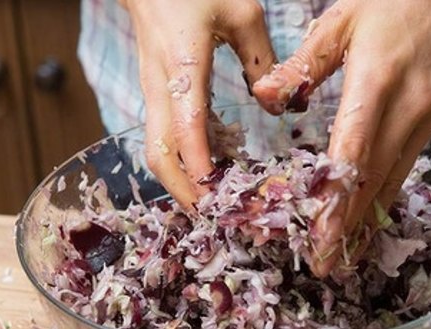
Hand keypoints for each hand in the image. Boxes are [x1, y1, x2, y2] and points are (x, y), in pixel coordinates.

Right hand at [120, 0, 276, 207]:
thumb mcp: (242, 13)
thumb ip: (262, 61)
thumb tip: (276, 108)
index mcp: (183, 64)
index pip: (186, 125)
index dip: (199, 164)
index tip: (216, 195)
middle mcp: (161, 86)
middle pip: (159, 151)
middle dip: (182, 189)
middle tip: (213, 214)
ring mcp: (154, 94)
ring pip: (157, 150)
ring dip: (180, 182)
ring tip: (212, 203)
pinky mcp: (156, 96)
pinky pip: (164, 137)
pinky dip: (182, 163)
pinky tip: (208, 171)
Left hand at [253, 0, 430, 275]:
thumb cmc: (389, 3)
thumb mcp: (339, 22)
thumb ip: (302, 64)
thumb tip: (265, 97)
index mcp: (377, 83)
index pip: (353, 154)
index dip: (337, 200)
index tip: (321, 237)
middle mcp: (407, 110)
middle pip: (374, 179)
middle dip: (349, 227)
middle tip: (326, 265)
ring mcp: (424, 119)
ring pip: (392, 180)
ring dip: (367, 221)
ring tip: (345, 255)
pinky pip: (404, 167)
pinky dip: (384, 197)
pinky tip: (370, 217)